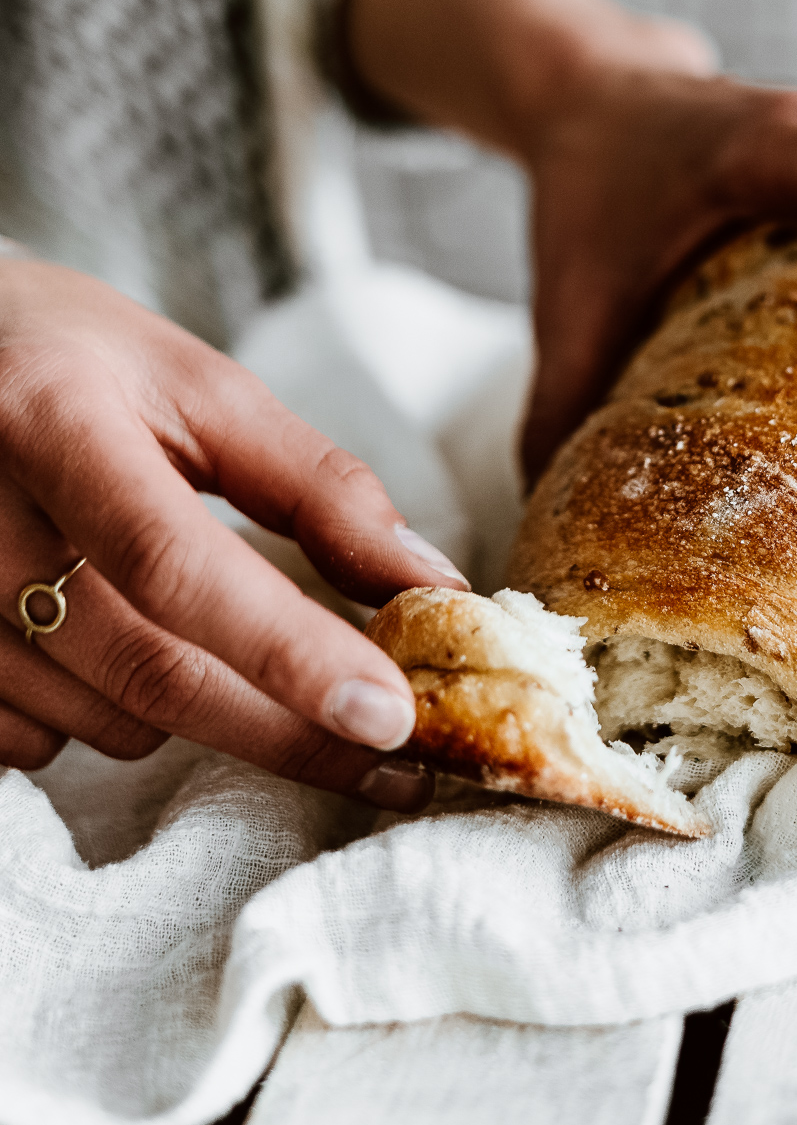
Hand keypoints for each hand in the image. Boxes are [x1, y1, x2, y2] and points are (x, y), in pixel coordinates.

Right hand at [0, 257, 465, 807]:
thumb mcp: (201, 388)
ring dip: (207, 714)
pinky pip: (40, 742)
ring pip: (109, 722)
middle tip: (397, 762)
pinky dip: (117, 719)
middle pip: (151, 673)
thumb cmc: (79, 362)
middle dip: (292, 733)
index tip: (391, 716)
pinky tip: (131, 649)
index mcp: (53, 425)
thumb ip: (316, 486)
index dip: (289, 651)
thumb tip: (428, 582)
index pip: (176, 566)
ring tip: (246, 654)